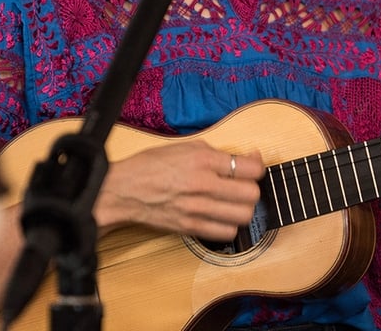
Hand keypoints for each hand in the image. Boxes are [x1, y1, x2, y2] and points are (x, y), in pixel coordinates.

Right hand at [98, 141, 263, 241]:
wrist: (123, 190)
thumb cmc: (153, 165)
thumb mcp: (187, 147)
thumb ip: (220, 153)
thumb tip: (250, 157)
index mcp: (203, 159)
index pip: (250, 168)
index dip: (257, 167)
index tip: (252, 168)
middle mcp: (202, 184)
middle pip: (251, 194)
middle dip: (252, 189)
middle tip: (244, 186)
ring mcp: (197, 209)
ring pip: (243, 216)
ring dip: (244, 209)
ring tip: (235, 203)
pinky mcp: (190, 227)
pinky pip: (226, 233)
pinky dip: (230, 226)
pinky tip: (223, 217)